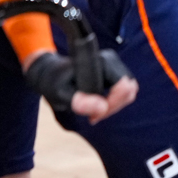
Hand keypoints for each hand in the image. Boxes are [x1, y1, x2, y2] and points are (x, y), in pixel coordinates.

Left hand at [23, 48, 138, 123]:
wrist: (49, 73)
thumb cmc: (52, 81)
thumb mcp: (59, 93)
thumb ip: (77, 101)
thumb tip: (102, 107)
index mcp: (98, 61)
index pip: (123, 84)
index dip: (114, 103)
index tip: (95, 115)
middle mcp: (109, 60)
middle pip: (128, 89)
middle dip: (113, 107)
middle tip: (93, 117)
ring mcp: (113, 66)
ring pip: (127, 92)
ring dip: (113, 107)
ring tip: (93, 115)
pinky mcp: (113, 73)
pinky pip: (122, 93)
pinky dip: (112, 104)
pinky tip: (96, 110)